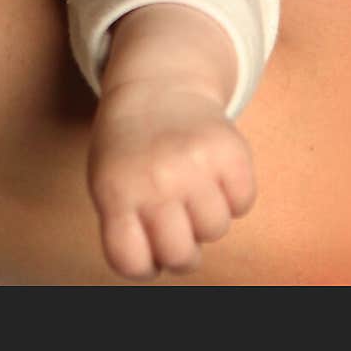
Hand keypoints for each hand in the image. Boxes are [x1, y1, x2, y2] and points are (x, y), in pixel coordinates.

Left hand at [88, 81, 255, 279]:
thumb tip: (161, 266)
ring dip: (206, 215)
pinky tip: (213, 169)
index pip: (130, 261)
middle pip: (180, 255)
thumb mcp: (108, 181)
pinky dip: (233, 193)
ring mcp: (194, 163)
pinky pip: (242, 202)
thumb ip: (126, 225)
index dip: (143, 264)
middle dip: (182, 247)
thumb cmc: (131, 148)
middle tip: (176, 219)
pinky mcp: (230, 149)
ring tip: (191, 184)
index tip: (145, 245)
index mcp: (115, 190)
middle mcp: (155, 178)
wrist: (156, 84)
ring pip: (215, 230)